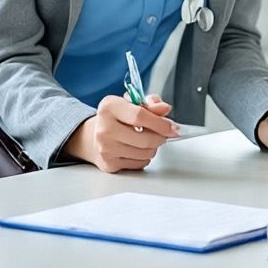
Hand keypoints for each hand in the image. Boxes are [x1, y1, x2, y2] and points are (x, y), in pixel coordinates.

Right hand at [64, 94, 179, 172]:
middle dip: (161, 137)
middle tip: (163, 134)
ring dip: (153, 147)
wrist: (94, 135)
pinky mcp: (109, 164)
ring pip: (145, 153)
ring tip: (148, 140)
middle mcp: (104, 128)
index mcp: (109, 107)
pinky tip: (137, 149)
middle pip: (145, 139)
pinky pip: (139, 163)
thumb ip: (151, 104)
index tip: (173, 127)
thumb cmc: (117, 117)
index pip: (140, 116)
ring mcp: (105, 148)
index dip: (161, 123)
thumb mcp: (132, 103)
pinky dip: (144, 157)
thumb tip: (164, 108)